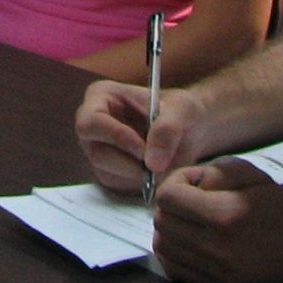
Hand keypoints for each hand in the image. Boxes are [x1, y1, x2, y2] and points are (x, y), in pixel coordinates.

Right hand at [76, 79, 205, 193]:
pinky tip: (156, 173)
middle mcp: (93, 125)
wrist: (190, 131)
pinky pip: (116, 186)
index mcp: (101, 96)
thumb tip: (152, 164)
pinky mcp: (107, 171)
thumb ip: (167, 130)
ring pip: (105, 173)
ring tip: (162, 166)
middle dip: (129, 164)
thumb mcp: (182, 111)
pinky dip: (138, 184)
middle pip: (96, 152)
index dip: (116, 138)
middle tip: (158, 167)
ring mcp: (97, 149)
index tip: (145, 151)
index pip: (92, 122)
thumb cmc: (182, 111)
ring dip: (136, 176)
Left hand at [151, 165, 282, 282]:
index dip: (177, 181)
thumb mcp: (255, 178)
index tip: (197, 178)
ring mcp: (222, 273)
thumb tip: (186, 186)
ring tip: (195, 217)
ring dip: (171, 229)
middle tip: (195, 195)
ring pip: (165, 250)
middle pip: (162, 224)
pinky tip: (195, 239)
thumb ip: (214, 179)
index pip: (168, 198)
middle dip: (171, 204)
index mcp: (226, 216)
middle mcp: (218, 249)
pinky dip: (177, 253)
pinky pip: (180, 273)